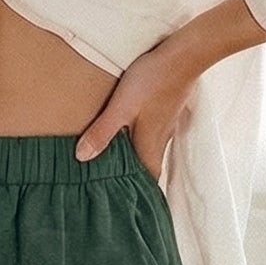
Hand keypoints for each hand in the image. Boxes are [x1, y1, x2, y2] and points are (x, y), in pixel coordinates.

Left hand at [73, 0, 265, 180]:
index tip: (127, 209)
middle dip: (134, 181)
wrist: (184, 55)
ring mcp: (164, 124)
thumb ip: (103, 132)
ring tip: (117, 167)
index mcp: (150, 145)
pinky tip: (129, 136)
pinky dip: (140, 141)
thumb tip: (81, 158)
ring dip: (136, 160)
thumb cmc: (152, 81)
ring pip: (149, 150)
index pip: (147, 180)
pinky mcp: (165, 109)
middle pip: (147, 168)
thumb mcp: (122, 107)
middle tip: (116, 192)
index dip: (139, 196)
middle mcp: (160, 140)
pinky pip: (152, 134)